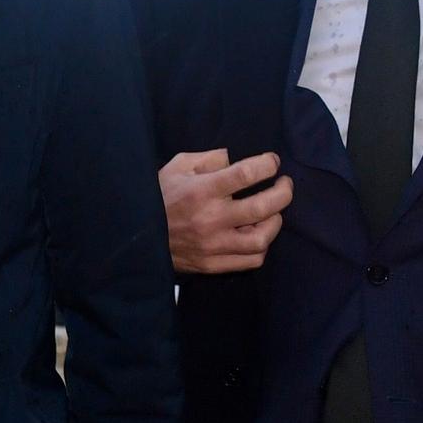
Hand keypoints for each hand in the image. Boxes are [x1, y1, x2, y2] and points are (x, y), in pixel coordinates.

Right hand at [159, 149, 293, 273]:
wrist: (138, 237)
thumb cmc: (160, 196)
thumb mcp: (177, 167)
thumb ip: (208, 158)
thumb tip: (234, 158)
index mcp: (202, 191)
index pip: (246, 174)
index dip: (267, 165)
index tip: (272, 162)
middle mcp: (211, 219)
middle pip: (264, 207)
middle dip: (283, 192)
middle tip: (284, 184)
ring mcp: (213, 245)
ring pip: (261, 239)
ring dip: (275, 223)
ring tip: (273, 212)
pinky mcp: (213, 264)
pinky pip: (250, 261)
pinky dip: (261, 247)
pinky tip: (257, 234)